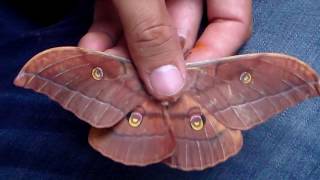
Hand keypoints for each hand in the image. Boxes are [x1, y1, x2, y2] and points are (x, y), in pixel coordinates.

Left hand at [78, 0, 250, 99]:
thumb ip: (152, 30)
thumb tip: (167, 87)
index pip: (232, 21)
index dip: (215, 54)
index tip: (187, 86)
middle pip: (184, 34)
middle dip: (159, 65)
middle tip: (143, 97)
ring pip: (147, 32)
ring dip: (126, 57)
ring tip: (110, 82)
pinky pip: (119, 19)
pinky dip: (105, 38)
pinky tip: (91, 54)